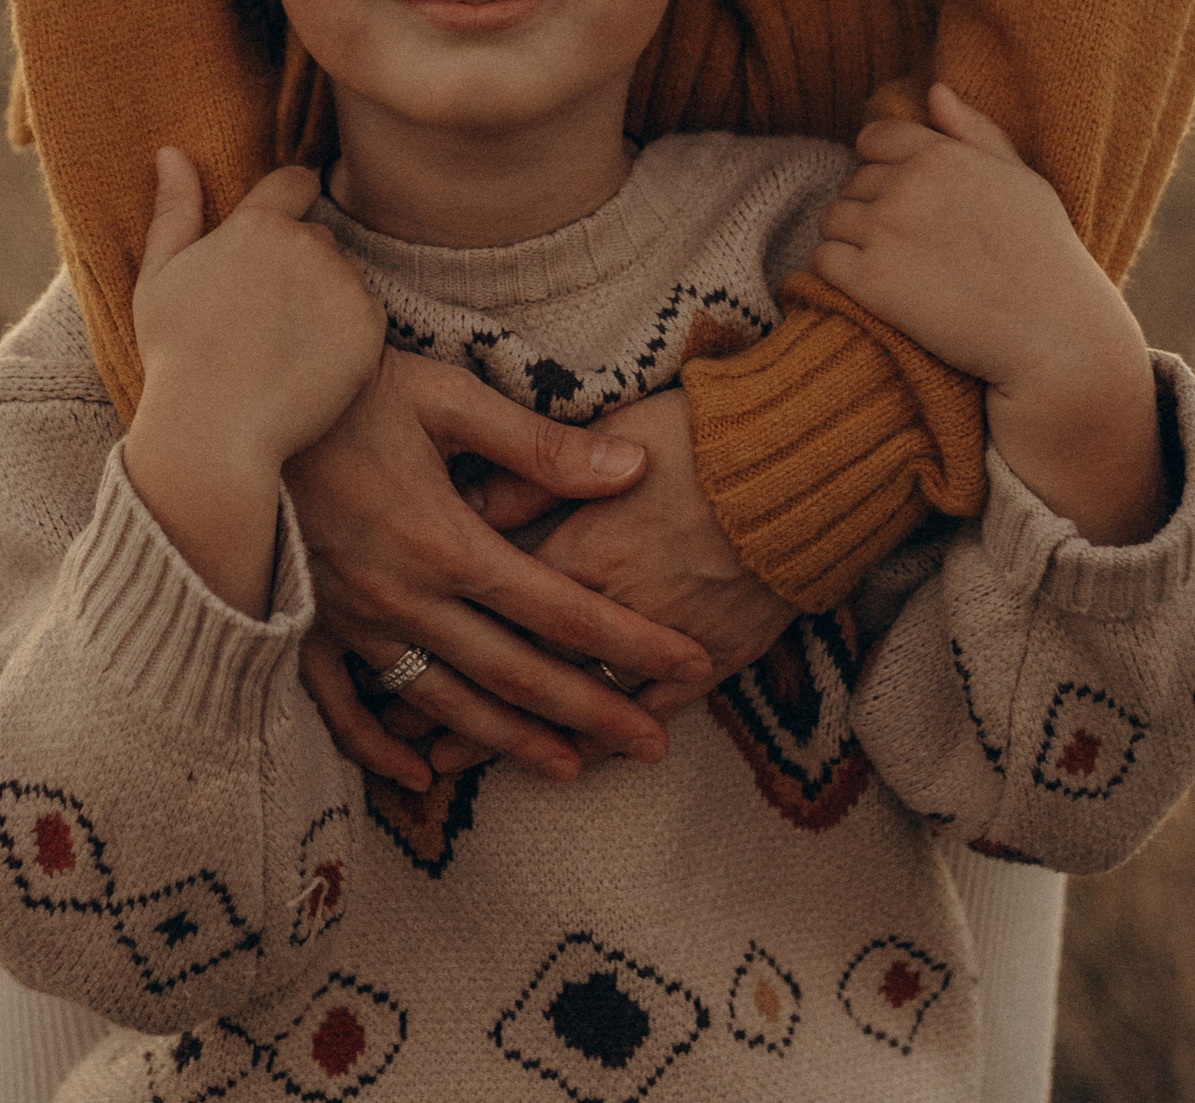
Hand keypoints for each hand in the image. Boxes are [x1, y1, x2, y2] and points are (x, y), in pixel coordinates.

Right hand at [123, 150, 381, 615]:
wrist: (216, 431)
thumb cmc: (177, 356)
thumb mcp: (159, 278)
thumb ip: (174, 210)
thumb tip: (171, 150)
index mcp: (257, 224)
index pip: (297, 181)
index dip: (290, 201)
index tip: (276, 240)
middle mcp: (308, 245)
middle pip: (317, 238)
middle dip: (298, 265)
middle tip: (260, 319)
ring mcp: (343, 286)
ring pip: (343, 278)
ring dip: (323, 299)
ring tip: (280, 347)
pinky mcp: (370, 328)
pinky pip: (364, 316)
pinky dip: (345, 335)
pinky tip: (307, 365)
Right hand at [287, 349, 715, 790]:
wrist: (226, 408)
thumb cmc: (340, 388)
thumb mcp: (446, 398)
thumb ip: (539, 446)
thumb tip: (632, 471)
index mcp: (445, 543)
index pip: (562, 609)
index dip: (632, 641)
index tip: (692, 662)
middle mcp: (403, 599)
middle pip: (517, 674)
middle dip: (594, 713)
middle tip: (657, 744)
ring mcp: (350, 622)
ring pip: (445, 704)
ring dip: (511, 743)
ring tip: (573, 769)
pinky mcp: (305, 627)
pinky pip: (343, 710)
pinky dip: (381, 751)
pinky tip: (422, 778)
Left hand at [428, 386, 798, 773]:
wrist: (810, 463)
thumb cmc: (708, 433)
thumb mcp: (607, 430)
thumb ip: (532, 469)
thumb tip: (464, 500)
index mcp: (577, 543)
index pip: (492, 593)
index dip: (438, 628)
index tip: (384, 658)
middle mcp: (611, 604)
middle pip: (519, 660)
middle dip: (457, 703)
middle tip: (404, 739)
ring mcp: (663, 638)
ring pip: (575, 698)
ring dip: (517, 735)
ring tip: (456, 764)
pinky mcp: (714, 656)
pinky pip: (651, 711)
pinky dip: (607, 738)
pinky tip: (571, 760)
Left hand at [813, 84, 1164, 544]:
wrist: (1052, 334)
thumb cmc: (1045, 257)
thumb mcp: (1021, 180)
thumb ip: (973, 132)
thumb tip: (934, 89)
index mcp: (939, 154)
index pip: (873, 139)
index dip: (883, 168)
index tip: (907, 202)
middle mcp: (905, 184)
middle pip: (852, 183)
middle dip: (870, 209)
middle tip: (909, 248)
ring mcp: (883, 230)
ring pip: (831, 221)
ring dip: (850, 242)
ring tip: (892, 271)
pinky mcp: (867, 279)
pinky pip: (821, 262)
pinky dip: (836, 276)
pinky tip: (870, 291)